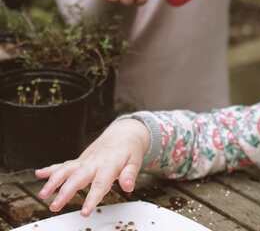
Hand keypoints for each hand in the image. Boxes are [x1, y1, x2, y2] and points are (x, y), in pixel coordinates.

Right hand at [35, 118, 149, 215]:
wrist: (124, 133)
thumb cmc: (130, 149)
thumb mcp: (135, 161)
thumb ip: (130, 174)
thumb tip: (128, 186)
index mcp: (109, 165)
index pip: (99, 184)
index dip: (91, 199)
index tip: (84, 211)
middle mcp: (94, 163)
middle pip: (77, 178)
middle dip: (64, 192)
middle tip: (55, 206)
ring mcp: (85, 161)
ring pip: (66, 170)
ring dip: (52, 181)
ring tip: (43, 194)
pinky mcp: (80, 160)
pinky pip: (64, 164)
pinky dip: (51, 168)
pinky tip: (39, 174)